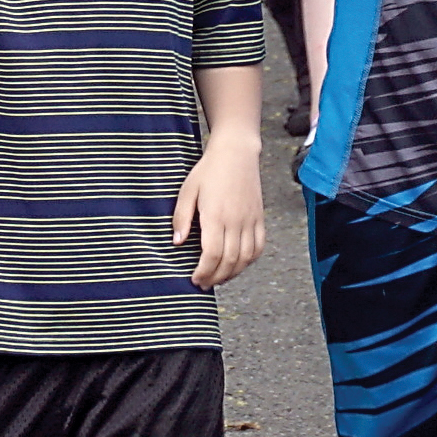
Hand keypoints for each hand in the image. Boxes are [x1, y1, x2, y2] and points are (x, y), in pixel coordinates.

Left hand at [173, 137, 265, 286]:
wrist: (236, 153)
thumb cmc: (208, 170)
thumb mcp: (187, 191)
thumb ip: (181, 218)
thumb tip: (177, 243)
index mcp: (216, 216)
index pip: (212, 254)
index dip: (204, 272)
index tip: (195, 279)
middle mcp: (236, 221)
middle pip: (229, 261)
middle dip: (216, 277)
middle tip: (204, 284)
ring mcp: (250, 220)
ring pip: (246, 257)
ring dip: (233, 273)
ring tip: (219, 278)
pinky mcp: (260, 217)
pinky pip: (259, 246)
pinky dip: (250, 260)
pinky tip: (238, 264)